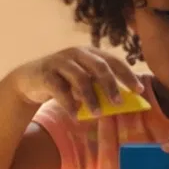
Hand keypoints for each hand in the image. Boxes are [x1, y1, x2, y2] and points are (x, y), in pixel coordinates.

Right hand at [11, 47, 142, 116]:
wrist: (30, 80)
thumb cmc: (64, 81)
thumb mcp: (84, 80)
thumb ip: (100, 86)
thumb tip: (126, 102)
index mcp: (90, 53)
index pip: (114, 61)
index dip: (127, 75)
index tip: (139, 90)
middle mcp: (77, 53)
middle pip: (100, 67)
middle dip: (111, 85)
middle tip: (119, 103)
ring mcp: (60, 61)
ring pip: (80, 78)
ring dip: (91, 98)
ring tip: (97, 114)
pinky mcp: (46, 73)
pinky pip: (60, 89)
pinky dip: (69, 104)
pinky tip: (75, 115)